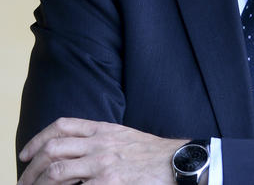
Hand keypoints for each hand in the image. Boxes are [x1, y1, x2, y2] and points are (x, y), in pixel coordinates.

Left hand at [18, 117, 186, 184]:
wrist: (177, 162)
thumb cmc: (153, 154)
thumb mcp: (125, 136)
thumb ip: (101, 139)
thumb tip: (76, 151)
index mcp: (104, 130)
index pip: (62, 126)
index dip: (38, 139)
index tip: (26, 154)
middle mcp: (100, 144)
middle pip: (52, 149)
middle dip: (31, 168)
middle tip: (24, 181)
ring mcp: (102, 164)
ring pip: (56, 172)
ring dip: (39, 184)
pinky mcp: (108, 183)